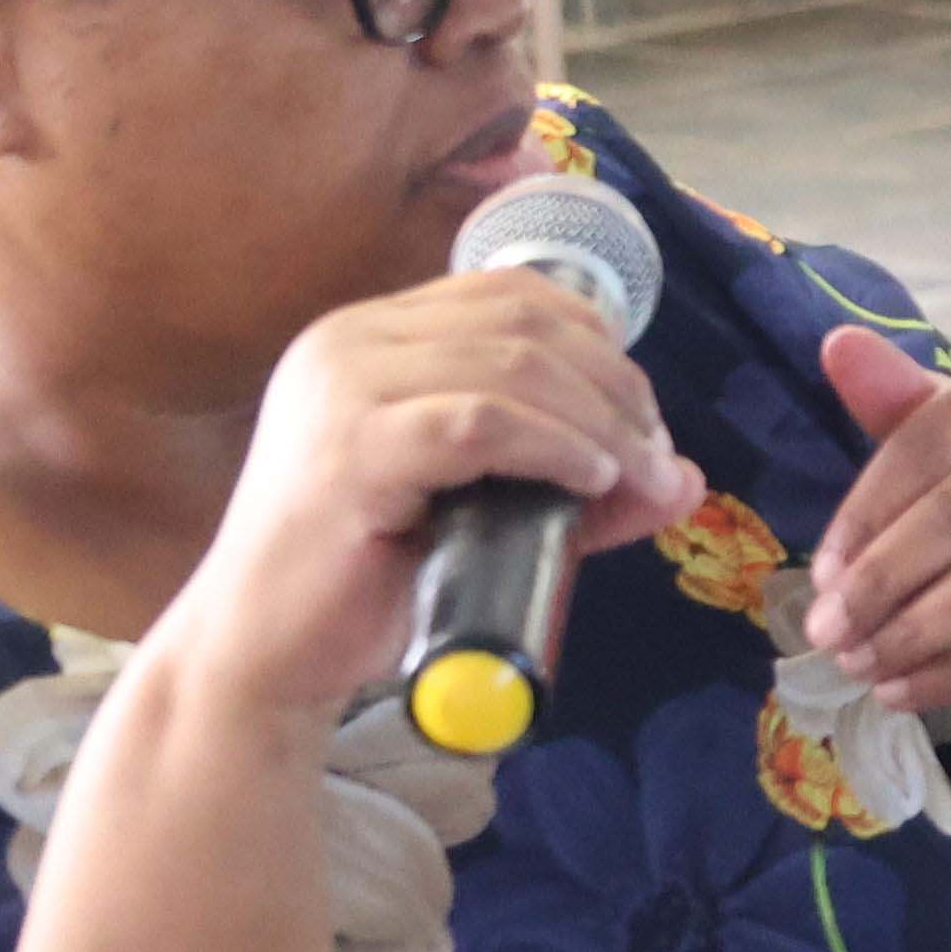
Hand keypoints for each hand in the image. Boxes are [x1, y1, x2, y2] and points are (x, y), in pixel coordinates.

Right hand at [167, 270, 701, 725]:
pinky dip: (555, 445)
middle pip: (525, 323)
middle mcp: (348, 340)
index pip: (511, 295)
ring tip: (638, 473)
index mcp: (370, 336)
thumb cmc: (366, 585)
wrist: (263, 656)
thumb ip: (577, 488)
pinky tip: (594, 478)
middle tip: (654, 454)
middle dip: (614, 383)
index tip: (641, 417)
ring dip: (599, 417)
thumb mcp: (489, 517)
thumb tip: (687, 477)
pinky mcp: (350, 449)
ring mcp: (342, 388)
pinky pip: (480, 422)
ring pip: (513, 364)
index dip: (598, 341)